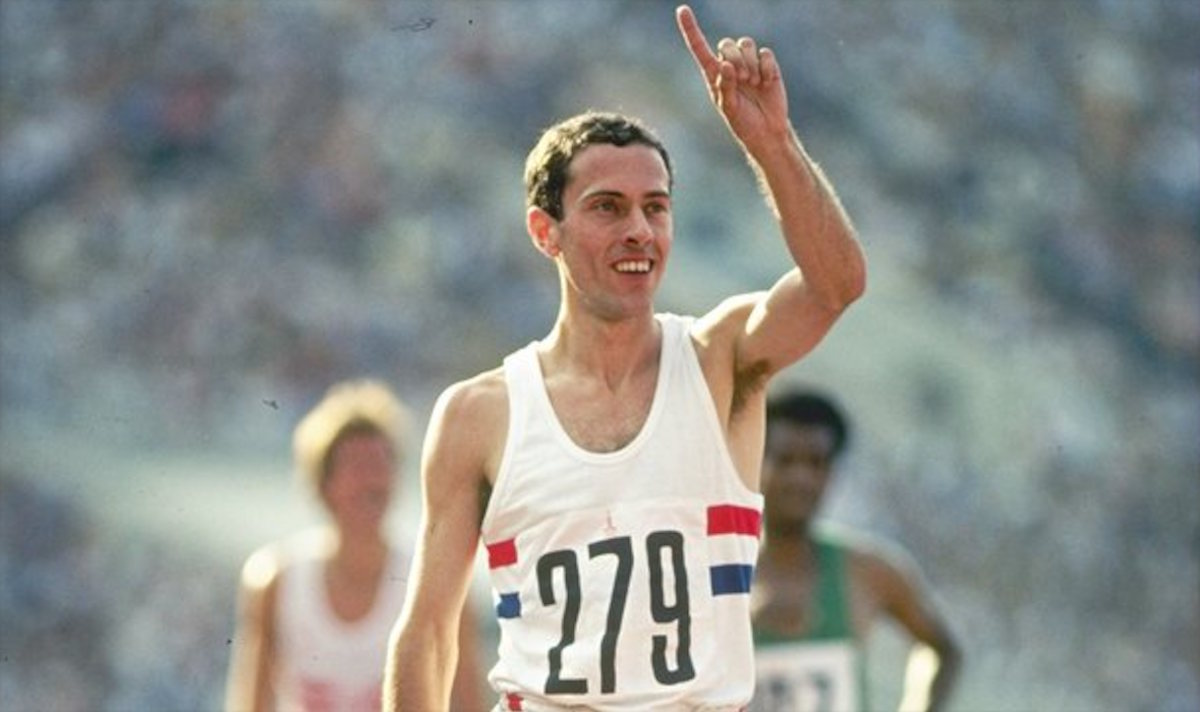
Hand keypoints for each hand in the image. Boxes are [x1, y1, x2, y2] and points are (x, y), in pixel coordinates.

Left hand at [675, 4, 790, 154]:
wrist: (767, 130)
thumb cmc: (743, 122)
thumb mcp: (729, 108)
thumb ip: (725, 87)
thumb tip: (726, 65)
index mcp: (714, 74)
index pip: (699, 48)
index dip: (691, 29)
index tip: (682, 10)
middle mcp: (730, 65)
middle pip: (726, 43)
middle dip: (734, 59)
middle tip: (742, 79)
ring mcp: (749, 63)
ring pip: (746, 44)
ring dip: (749, 63)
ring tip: (753, 82)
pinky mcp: (767, 65)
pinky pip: (765, 52)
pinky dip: (765, 67)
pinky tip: (766, 83)